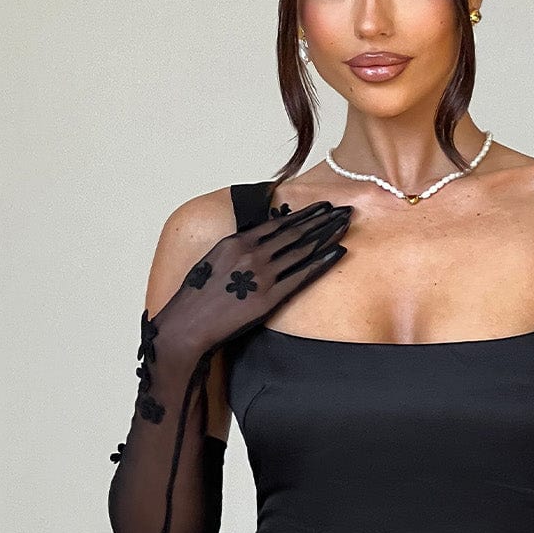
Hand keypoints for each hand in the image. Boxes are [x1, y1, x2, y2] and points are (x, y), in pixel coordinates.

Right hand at [144, 198, 353, 379]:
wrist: (187, 325)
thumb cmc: (196, 297)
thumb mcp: (214, 262)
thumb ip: (237, 250)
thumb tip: (255, 242)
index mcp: (236, 242)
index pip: (278, 223)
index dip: (303, 214)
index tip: (322, 207)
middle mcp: (251, 253)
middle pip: (295, 232)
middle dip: (323, 219)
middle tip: (344, 209)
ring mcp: (262, 275)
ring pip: (302, 250)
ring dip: (327, 235)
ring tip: (346, 224)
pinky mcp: (269, 297)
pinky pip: (302, 276)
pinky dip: (322, 263)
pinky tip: (338, 253)